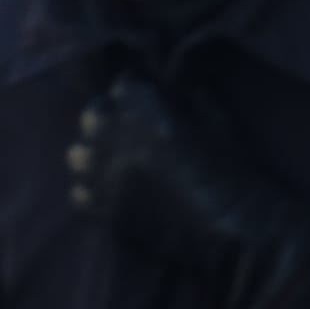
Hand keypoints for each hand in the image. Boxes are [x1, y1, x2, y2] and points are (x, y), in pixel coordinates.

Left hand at [67, 71, 309, 308]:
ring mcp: (103, 175)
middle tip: (131, 129)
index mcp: (143, 106)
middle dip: (111, 116)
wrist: (230, 224)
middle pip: (93, 114)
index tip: (147, 98)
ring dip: (96, 153)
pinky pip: (80, 193)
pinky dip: (93, 190)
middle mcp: (114, 135)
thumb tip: (175, 90)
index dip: (137, 90)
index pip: (123, 84)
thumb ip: (188, 98)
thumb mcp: (216, 118)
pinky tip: (115, 192)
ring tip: (117, 162)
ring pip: (78, 155)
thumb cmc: (231, 167)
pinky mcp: (103, 210)